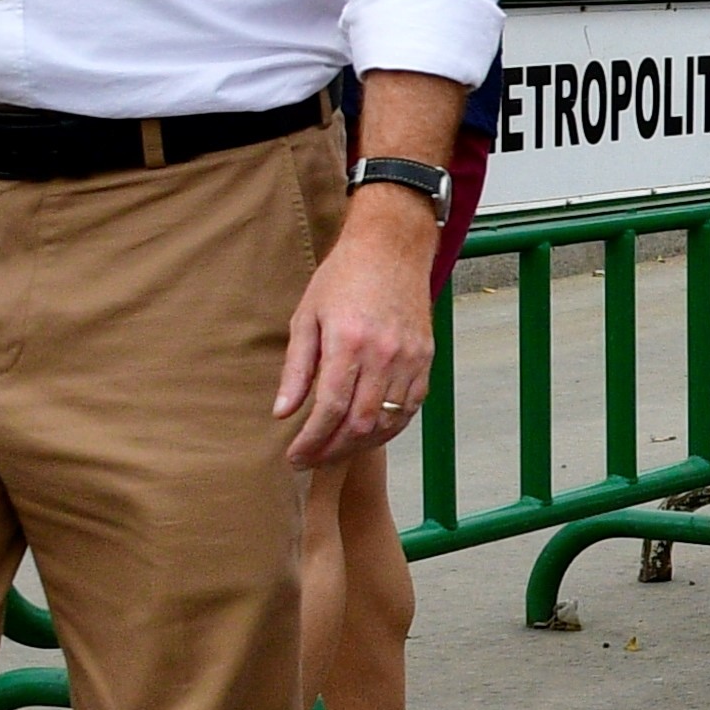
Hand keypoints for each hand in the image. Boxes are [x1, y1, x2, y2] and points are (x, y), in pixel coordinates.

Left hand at [275, 189, 439, 470]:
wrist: (392, 249)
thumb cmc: (343, 278)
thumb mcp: (307, 317)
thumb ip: (296, 368)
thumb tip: (283, 412)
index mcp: (349, 342)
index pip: (330, 409)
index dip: (311, 441)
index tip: (294, 457)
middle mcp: (384, 354)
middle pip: (361, 424)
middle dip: (332, 451)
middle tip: (310, 461)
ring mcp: (410, 359)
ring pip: (388, 422)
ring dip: (360, 445)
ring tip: (335, 450)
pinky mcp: (426, 359)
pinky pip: (409, 408)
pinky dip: (388, 428)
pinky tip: (367, 432)